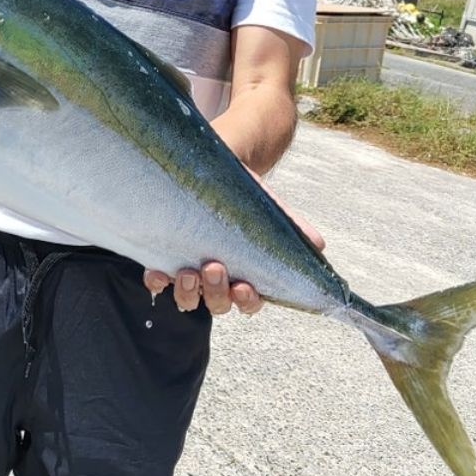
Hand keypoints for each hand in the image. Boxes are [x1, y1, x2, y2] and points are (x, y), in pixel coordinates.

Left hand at [143, 177, 324, 316]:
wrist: (211, 171)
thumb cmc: (245, 197)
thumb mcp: (269, 210)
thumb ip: (293, 227)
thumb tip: (319, 243)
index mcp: (246, 275)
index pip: (250, 302)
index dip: (247, 301)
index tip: (244, 287)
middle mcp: (217, 281)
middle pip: (218, 304)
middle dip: (216, 292)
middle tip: (214, 268)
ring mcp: (189, 272)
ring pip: (189, 299)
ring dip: (187, 292)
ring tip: (187, 270)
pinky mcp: (165, 259)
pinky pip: (159, 282)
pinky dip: (157, 281)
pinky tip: (156, 271)